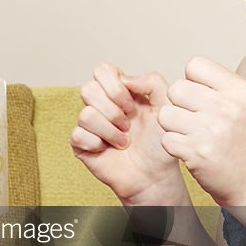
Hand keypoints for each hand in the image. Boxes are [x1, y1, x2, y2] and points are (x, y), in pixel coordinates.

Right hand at [70, 63, 184, 203]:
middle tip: (128, 125)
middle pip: (88, 89)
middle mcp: (101, 105)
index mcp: (118, 92)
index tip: (132, 105)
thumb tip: (125, 78)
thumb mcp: (167, 107)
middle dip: (112, 110)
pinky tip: (108, 149)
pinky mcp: (80, 143)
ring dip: (110, 131)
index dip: (114, 86)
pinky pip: (78, 135)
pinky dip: (97, 144)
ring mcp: (88, 124)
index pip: (102, 71)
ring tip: (124, 142)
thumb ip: (153, 82)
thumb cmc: (160, 144)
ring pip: (85, 114)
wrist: (155, 175)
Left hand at [159, 56, 245, 205]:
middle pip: (176, 88)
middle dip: (179, 104)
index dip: (191, 81)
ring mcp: (211, 130)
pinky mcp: (196, 152)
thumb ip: (220, 87)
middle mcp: (227, 107)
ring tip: (192, 135)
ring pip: (165, 114)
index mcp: (240, 91)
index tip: (200, 98)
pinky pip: (166, 138)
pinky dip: (174, 146)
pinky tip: (192, 151)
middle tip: (194, 120)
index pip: (195, 64)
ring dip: (173, 126)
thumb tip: (188, 73)